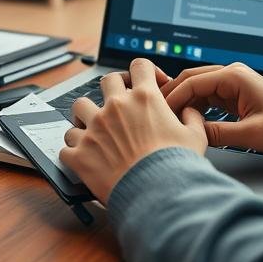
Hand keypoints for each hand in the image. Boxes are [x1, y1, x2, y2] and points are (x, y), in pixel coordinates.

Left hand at [60, 59, 207, 203]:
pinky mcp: (79, 153)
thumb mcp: (195, 136)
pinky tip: (84, 157)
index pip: (139, 66)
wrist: (156, 195)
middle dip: (113, 89)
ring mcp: (94, 129)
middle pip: (106, 80)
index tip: (147, 82)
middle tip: (120, 104)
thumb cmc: (176, 167)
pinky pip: (66, 144)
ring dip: (86, 116)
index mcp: (144, 99)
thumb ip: (192, 117)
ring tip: (95, 128)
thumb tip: (190, 111)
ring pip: (79, 107)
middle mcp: (116, 107)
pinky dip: (74, 150)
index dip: (144, 71)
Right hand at [163, 63, 262, 153]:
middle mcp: (232, 74)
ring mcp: (233, 83)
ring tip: (167, 118)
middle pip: (191, 79)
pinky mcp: (235, 94)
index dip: (173, 97)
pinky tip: (186, 118)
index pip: (192, 81)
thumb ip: (218, 133)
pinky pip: (208, 96)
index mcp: (234, 77)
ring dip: (183, 101)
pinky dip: (195, 105)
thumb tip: (192, 135)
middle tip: (156, 113)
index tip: (159, 112)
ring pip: (198, 87)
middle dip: (172, 95)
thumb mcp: (251, 134)